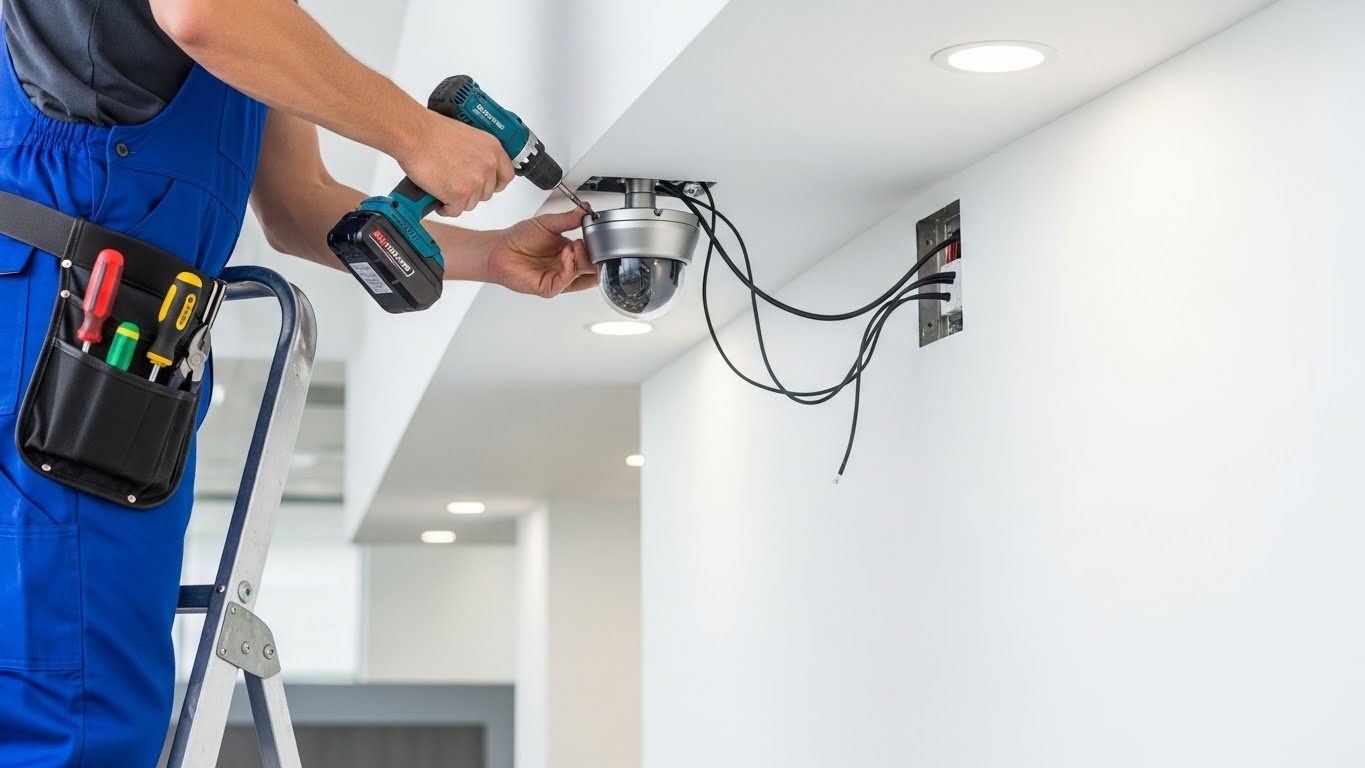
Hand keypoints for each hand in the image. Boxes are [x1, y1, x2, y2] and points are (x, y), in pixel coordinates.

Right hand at [397, 111, 514, 215]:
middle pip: (486, 193)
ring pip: (470, 204)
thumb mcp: (468, 136)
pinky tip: (437, 198)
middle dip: (471, 193)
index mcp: (493, 149)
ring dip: (457, 200)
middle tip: (456, 185)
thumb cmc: (433, 132)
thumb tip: (477, 168)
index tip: (487, 186)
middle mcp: (488, 166)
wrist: (415, 135)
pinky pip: (455, 211)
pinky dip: (445, 208)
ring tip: (443, 189)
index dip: (495, 184)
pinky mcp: (459, 194)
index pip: (506, 176)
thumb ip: (478, 154)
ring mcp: (475, 181)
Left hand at [484, 209, 597, 297]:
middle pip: (591, 266)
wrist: (500, 249)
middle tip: (591, 243)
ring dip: (582, 260)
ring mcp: (559, 278)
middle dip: (595, 255)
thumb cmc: (519, 238)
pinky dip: (569, 269)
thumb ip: (569, 218)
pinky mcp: (550, 288)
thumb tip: (585, 210)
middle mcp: (566, 266)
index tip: (600, 235)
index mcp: (569, 252)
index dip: (598, 246)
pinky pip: (566, 282)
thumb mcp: (548, 223)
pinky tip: (567, 256)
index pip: (592, 253)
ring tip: (576, 246)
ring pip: (581, 275)